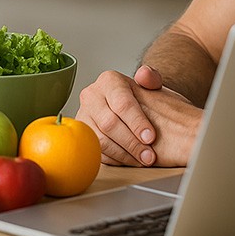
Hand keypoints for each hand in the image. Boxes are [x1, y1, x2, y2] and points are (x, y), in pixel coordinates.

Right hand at [77, 66, 202, 166]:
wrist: (130, 109)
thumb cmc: (142, 99)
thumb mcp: (151, 86)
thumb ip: (152, 78)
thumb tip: (145, 75)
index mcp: (108, 81)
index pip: (122, 103)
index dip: (137, 122)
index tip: (151, 138)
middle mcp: (91, 95)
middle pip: (109, 123)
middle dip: (132, 142)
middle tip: (148, 155)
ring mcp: (83, 115)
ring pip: (100, 139)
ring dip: (123, 154)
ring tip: (141, 160)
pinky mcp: (82, 134)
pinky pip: (96, 150)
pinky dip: (115, 159)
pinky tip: (130, 161)